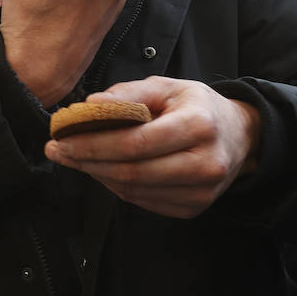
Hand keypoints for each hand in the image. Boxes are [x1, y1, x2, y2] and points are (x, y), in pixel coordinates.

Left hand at [45, 77, 260, 218]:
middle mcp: (206, 163)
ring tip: (75, 159)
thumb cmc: (196, 106)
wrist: (239, 135)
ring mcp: (203, 191)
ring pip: (135, 191)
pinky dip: (117, 187)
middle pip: (133, 171)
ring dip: (98, 176)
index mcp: (199, 125)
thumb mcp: (167, 87)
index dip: (93, 144)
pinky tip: (103, 170)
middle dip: (87, 162)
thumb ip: (128, 94)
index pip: (136, 142)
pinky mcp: (195, 208)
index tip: (61, 140)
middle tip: (57, 151)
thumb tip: (89, 106)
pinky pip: (144, 202)